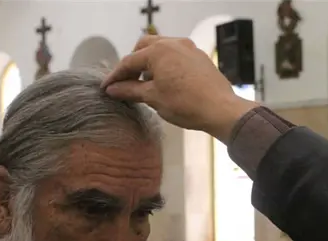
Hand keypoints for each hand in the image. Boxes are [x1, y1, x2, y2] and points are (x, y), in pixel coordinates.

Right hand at [101, 36, 257, 142]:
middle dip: (132, 63)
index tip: (107, 87)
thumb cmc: (186, 104)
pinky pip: (175, 54)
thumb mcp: (153, 98)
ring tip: (145, 82)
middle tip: (125, 82)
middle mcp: (173, 43)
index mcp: (159, 50)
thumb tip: (113, 89)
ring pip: (161, 48)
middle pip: (144, 47)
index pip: (130, 61)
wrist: (220, 110)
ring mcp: (188, 48)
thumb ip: (130, 90)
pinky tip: (164, 81)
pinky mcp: (199, 57)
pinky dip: (165, 64)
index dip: (116, 76)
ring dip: (149, 62)